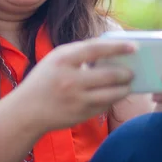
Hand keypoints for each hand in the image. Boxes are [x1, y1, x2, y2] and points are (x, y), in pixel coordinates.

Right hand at [17, 39, 135, 132]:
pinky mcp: (81, 115)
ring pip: (112, 93)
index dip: (117, 47)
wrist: (27, 111)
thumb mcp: (55, 59)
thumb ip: (79, 52)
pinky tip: (115, 94)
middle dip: (126, 73)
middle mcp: (70, 80)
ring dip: (124, 88)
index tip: (133, 46)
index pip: (95, 49)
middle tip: (132, 71)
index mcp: (62, 60)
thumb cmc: (44, 80)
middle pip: (109, 75)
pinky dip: (113, 99)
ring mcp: (77, 99)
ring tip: (128, 84)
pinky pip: (105, 105)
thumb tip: (109, 49)